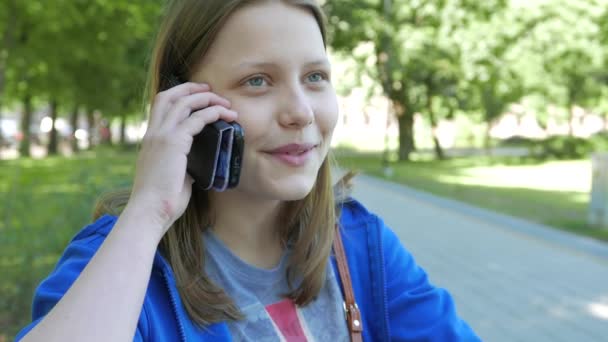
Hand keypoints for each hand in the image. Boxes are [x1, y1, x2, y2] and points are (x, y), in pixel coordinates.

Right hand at [126, 82, 236, 236]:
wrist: (149, 212)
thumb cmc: (162, 201)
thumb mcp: (173, 177)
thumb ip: (183, 166)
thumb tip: (196, 166)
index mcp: (150, 140)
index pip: (160, 107)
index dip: (179, 96)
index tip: (198, 96)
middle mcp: (153, 134)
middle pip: (168, 96)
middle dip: (191, 88)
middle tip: (211, 90)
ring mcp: (161, 136)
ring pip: (183, 102)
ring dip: (207, 99)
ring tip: (225, 103)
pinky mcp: (173, 143)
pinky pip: (196, 119)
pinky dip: (213, 113)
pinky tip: (226, 115)